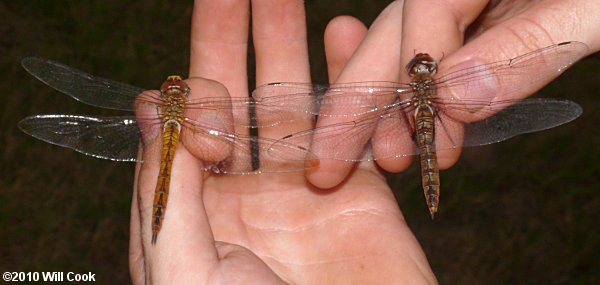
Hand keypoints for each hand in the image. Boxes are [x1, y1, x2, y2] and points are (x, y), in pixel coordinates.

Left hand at [129, 0, 435, 283]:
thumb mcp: (182, 268)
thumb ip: (164, 190)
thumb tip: (155, 111)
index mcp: (194, 212)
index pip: (180, 127)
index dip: (187, 99)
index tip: (208, 106)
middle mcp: (245, 194)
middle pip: (236, 97)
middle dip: (236, 36)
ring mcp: (303, 188)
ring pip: (292, 102)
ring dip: (290, 48)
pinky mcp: (358, 190)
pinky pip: (351, 122)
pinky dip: (349, 79)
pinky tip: (343, 37)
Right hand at [307, 0, 598, 187]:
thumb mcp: (583, 11)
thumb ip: (523, 48)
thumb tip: (454, 97)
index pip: (422, 14)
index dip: (414, 80)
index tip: (424, 141)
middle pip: (391, 38)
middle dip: (359, 104)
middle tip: (330, 163)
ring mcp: (455, 7)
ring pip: (403, 56)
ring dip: (388, 114)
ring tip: (389, 160)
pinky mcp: (468, 30)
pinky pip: (432, 66)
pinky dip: (422, 107)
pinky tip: (420, 139)